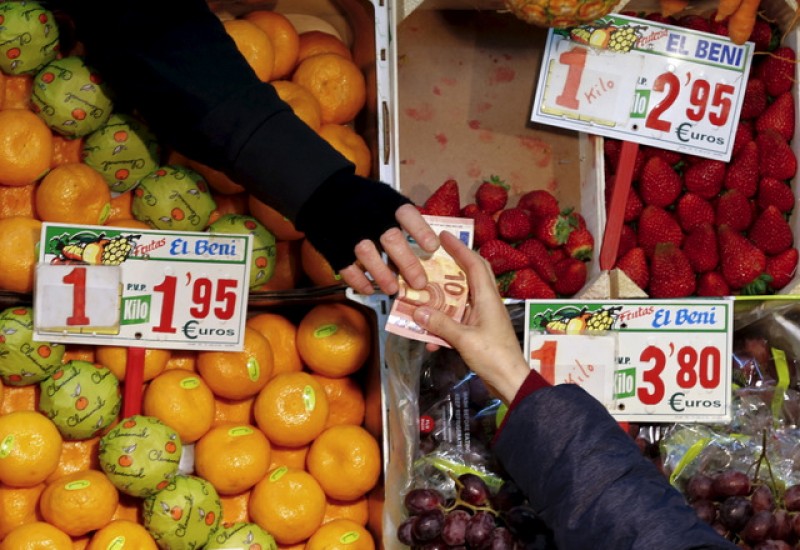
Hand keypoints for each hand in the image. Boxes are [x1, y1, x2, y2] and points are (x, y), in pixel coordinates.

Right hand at [340, 204, 438, 294]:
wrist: (322, 193)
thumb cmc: (363, 200)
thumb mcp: (383, 198)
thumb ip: (401, 219)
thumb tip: (427, 247)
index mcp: (385, 201)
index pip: (406, 214)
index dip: (420, 231)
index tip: (432, 248)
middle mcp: (368, 215)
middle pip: (390, 239)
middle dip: (407, 263)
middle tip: (419, 282)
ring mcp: (348, 230)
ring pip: (367, 254)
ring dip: (382, 274)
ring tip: (393, 289)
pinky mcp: (332, 245)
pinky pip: (345, 265)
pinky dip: (358, 280)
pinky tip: (369, 289)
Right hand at [411, 232, 529, 402]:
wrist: (510, 382)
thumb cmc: (494, 357)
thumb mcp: (464, 340)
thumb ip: (440, 324)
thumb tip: (417, 311)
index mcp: (488, 298)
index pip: (474, 264)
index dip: (460, 248)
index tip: (444, 236)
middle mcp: (487, 303)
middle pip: (471, 275)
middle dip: (453, 265)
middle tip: (433, 257)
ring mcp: (484, 317)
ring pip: (462, 298)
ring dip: (444, 297)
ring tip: (424, 293)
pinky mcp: (479, 331)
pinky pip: (458, 319)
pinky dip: (444, 323)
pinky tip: (429, 337)